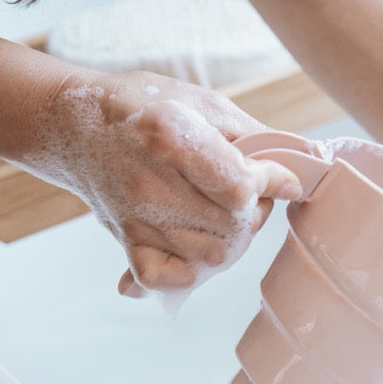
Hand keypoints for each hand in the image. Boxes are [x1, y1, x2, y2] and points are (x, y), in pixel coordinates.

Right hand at [38, 68, 303, 297]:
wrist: (75, 122)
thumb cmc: (143, 106)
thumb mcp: (203, 103)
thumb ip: (257, 135)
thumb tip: (308, 162)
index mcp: (169, 138)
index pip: (240, 186)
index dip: (272, 184)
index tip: (284, 180)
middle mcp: (150, 184)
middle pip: (233, 225)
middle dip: (256, 211)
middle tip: (249, 192)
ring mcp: (137, 217)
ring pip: (212, 256)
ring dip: (234, 239)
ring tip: (225, 213)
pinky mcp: (126, 240)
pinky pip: (164, 281)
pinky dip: (188, 274)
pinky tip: (194, 251)